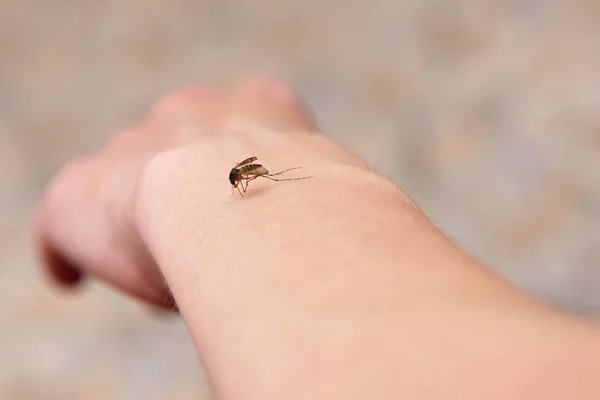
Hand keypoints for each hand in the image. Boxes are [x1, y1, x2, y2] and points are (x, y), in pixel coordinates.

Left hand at [33, 76, 364, 309]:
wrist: (230, 199)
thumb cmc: (302, 210)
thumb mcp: (334, 195)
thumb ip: (322, 202)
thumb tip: (334, 239)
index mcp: (261, 106)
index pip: (252, 118)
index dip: (251, 162)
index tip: (249, 198)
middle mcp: (193, 112)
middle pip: (182, 146)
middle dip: (189, 190)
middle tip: (201, 243)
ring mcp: (135, 145)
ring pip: (128, 180)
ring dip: (139, 221)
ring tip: (158, 269)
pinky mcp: (79, 193)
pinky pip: (64, 217)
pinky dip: (67, 249)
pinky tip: (73, 276)